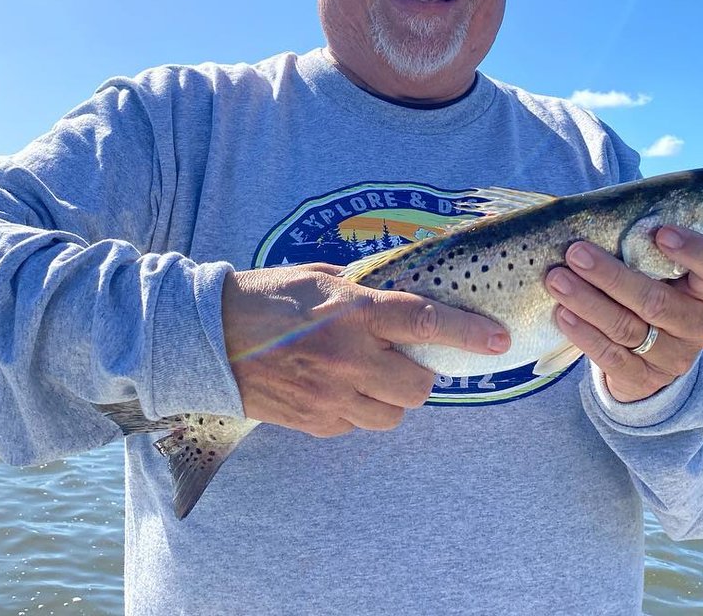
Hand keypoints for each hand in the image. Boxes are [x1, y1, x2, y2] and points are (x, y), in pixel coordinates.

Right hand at [222, 263, 510, 436]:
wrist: (206, 337)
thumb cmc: (264, 297)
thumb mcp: (318, 276)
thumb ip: (362, 289)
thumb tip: (398, 293)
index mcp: (353, 312)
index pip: (424, 321)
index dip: (467, 333)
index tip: (497, 340)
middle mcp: (348, 357)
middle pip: (418, 387)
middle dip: (421, 376)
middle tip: (403, 359)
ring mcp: (330, 395)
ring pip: (392, 415)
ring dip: (391, 398)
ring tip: (368, 376)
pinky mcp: (313, 422)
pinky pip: (356, 426)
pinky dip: (358, 411)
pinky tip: (337, 388)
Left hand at [545, 226, 702, 402]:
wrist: (649, 359)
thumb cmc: (649, 295)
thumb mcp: (659, 276)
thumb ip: (644, 252)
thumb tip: (599, 216)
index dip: (697, 252)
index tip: (661, 232)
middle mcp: (696, 326)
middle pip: (656, 301)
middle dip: (611, 276)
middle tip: (576, 253)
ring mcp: (672, 357)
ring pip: (627, 327)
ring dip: (588, 301)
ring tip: (557, 280)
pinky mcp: (643, 378)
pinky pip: (611, 356)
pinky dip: (584, 334)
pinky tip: (563, 314)